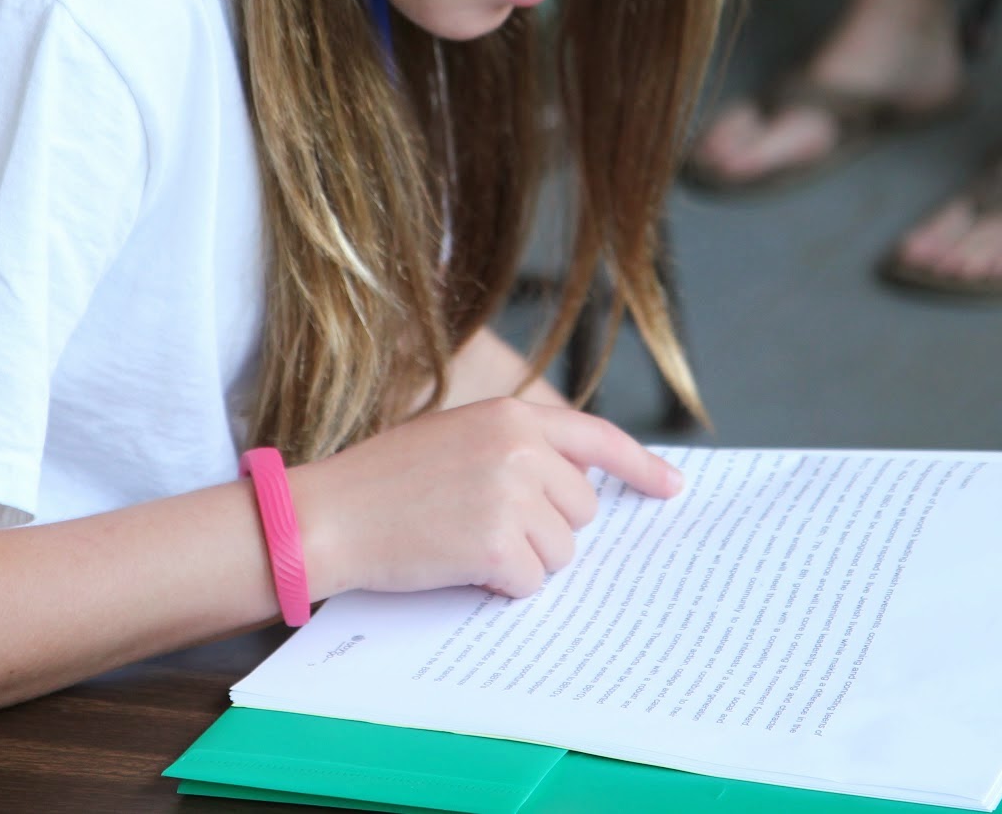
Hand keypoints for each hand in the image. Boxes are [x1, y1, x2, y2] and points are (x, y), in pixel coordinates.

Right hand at [287, 398, 683, 600]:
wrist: (328, 515)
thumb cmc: (382, 481)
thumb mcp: (454, 437)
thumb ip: (515, 448)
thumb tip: (575, 490)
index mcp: (511, 416)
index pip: (596, 438)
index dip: (640, 466)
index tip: (672, 488)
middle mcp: (520, 449)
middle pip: (581, 509)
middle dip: (546, 528)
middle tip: (486, 526)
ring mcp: (512, 496)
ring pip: (562, 552)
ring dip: (523, 560)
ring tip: (464, 542)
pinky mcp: (498, 544)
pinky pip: (531, 582)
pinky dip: (500, 586)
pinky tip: (458, 565)